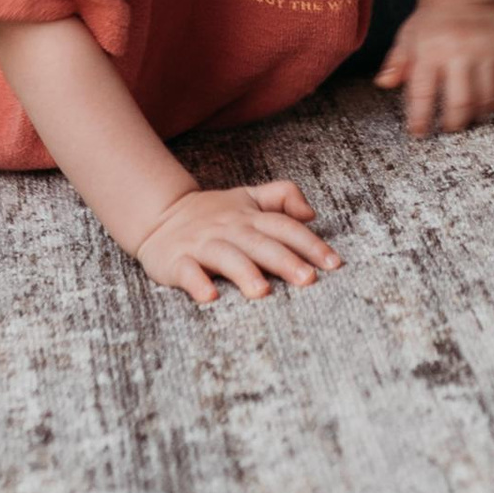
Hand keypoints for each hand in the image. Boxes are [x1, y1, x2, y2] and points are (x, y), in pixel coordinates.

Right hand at [134, 182, 340, 304]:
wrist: (160, 215)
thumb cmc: (213, 213)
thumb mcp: (249, 197)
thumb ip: (282, 196)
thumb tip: (311, 212)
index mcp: (250, 216)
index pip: (285, 227)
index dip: (310, 243)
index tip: (333, 263)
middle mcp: (230, 229)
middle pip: (261, 243)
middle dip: (285, 260)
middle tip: (308, 280)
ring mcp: (202, 244)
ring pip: (226, 257)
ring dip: (244, 272)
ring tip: (262, 291)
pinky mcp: (177, 261)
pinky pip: (187, 272)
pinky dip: (197, 282)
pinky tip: (209, 296)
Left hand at [376, 0, 493, 136]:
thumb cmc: (433, 21)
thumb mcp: (407, 39)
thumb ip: (395, 63)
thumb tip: (383, 83)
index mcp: (431, 50)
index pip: (424, 95)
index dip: (421, 120)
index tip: (419, 132)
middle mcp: (461, 50)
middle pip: (462, 103)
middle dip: (454, 124)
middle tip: (450, 128)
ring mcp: (488, 50)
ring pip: (487, 99)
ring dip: (477, 115)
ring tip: (469, 115)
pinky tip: (489, 102)